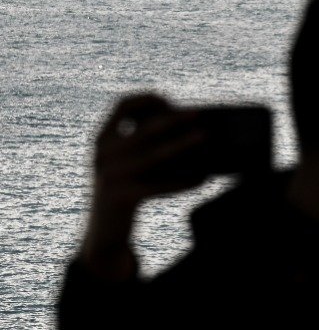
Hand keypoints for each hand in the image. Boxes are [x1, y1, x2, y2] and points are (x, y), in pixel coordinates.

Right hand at [79, 94, 205, 278]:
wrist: (103, 231)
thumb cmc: (125, 189)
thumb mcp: (127, 163)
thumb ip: (144, 144)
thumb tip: (188, 128)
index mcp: (103, 139)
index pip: (121, 105)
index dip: (145, 98)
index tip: (168, 99)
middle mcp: (103, 154)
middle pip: (143, 129)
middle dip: (173, 119)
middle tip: (198, 114)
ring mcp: (110, 175)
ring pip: (154, 155)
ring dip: (183, 144)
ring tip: (205, 138)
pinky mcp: (122, 196)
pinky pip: (160, 185)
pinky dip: (184, 180)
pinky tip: (204, 177)